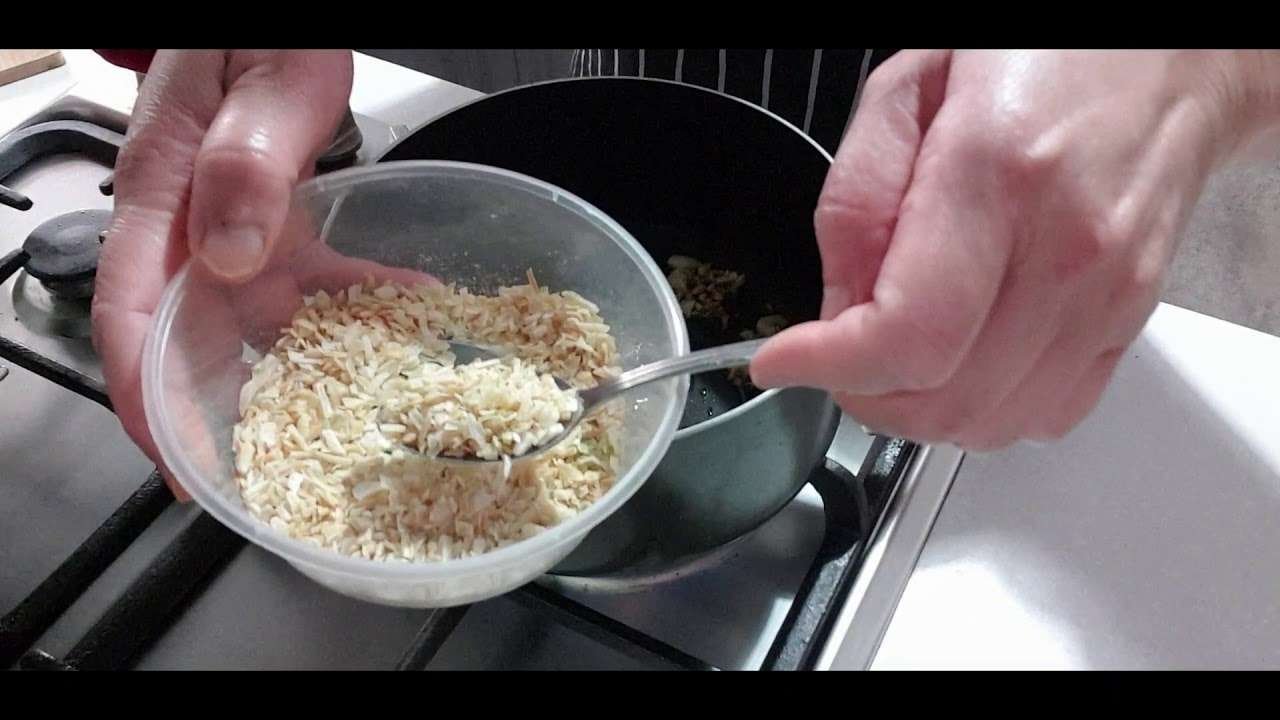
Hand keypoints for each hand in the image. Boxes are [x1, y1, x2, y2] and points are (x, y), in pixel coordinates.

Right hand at [91, 50, 353, 496]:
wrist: (272, 15)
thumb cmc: (259, 27)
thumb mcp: (266, 83)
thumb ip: (246, 163)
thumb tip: (226, 256)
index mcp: (164, 192)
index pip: (129, 313)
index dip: (145, 395)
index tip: (174, 463)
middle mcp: (189, 221)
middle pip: (186, 335)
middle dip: (219, 410)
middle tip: (275, 474)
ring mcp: (230, 225)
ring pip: (253, 319)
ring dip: (303, 365)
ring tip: (360, 413)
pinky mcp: (273, 219)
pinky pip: (309, 280)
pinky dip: (354, 302)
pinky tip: (408, 310)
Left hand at [752, 50, 1256, 449]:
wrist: (1162, 62)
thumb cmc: (1037, 58)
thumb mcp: (905, 92)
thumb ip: (855, 204)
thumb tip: (835, 310)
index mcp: (997, 176)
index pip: (908, 334)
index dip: (828, 367)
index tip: (780, 361)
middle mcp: (1066, 249)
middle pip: (944, 399)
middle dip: (862, 393)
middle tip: (833, 353)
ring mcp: (1107, 296)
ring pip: (989, 424)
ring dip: (917, 411)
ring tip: (893, 353)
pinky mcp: (1127, 323)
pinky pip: (1043, 417)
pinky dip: (981, 412)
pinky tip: (958, 360)